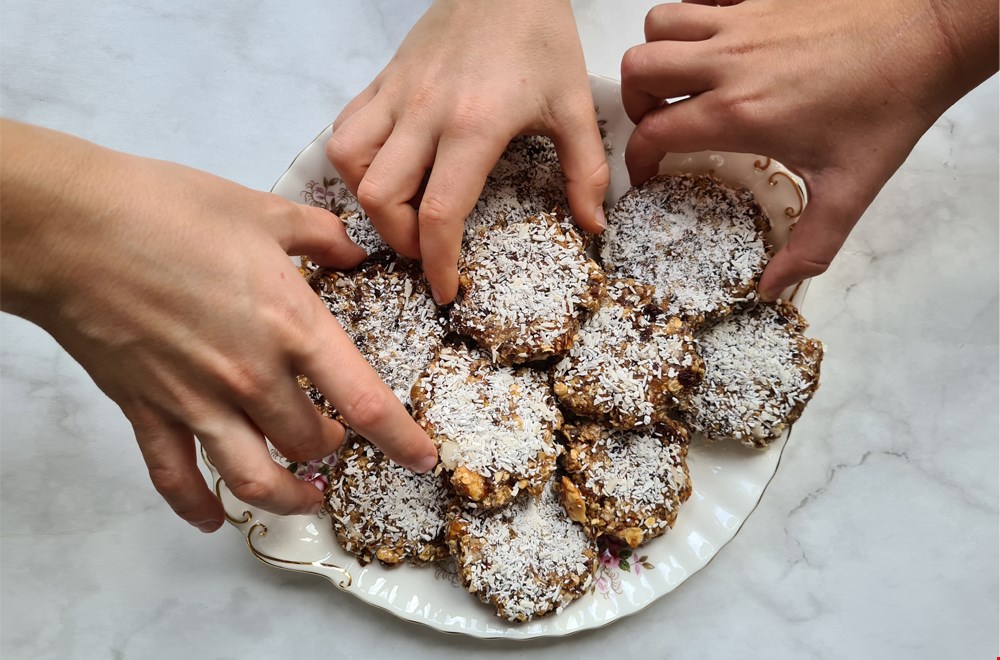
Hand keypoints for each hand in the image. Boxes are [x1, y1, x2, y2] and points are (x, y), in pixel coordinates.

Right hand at [0, 120, 437, 531]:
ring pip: (253, 480)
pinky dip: (196, 507)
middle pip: (310, 445)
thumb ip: (320, 236)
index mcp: (290, 326)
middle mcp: (251, 376)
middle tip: (337, 439)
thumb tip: (355, 250)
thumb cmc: (167, 209)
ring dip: (286, 497)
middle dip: (332, 449)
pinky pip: (175, 478)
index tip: (422, 459)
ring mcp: (196, 401)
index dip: (400, 438)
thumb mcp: (261, 210)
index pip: (362, 401)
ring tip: (304, 497)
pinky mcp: (147, 411)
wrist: (72, 226)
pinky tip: (213, 520)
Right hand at [327, 0, 610, 303]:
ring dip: (371, 202)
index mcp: (474, 125)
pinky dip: (354, 162)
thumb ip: (586, 169)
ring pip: (351, 164)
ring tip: (403, 212)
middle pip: (382, 198)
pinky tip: (385, 171)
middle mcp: (424, 113)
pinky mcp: (383, 79)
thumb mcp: (575, 103)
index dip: (437, 263)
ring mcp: (397, 94)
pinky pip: (346, 129)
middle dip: (401, 241)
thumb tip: (593, 225)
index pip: (439, 213)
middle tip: (429, 249)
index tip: (445, 290)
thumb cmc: (541, 36)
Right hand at [622, 0, 997, 298]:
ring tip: (679, 80)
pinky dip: (692, 16)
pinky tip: (715, 42)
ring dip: (658, 54)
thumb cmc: (888, 108)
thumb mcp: (850, 190)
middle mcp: (729, 62)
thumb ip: (809, 247)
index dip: (639, 158)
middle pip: (640, 69)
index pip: (653, 132)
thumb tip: (772, 287)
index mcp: (739, 113)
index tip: (649, 172)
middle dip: (637, 101)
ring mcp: (742, 22)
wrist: (927, 36)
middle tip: (660, 122)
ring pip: (660, 24)